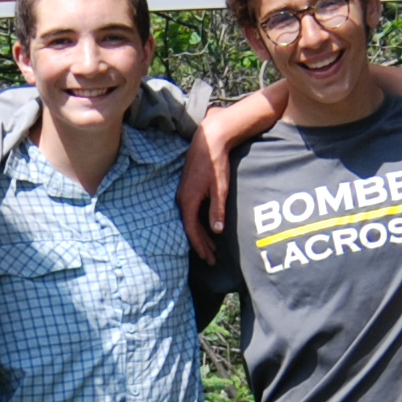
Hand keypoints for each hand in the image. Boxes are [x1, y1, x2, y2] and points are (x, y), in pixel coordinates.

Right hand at [178, 122, 228, 259]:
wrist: (208, 141)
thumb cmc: (215, 164)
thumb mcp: (219, 188)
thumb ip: (217, 210)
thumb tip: (216, 231)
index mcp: (188, 201)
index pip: (192, 230)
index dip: (200, 246)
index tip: (209, 258)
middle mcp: (182, 199)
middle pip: (190, 228)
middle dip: (201, 245)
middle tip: (212, 259)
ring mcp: (183, 194)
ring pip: (190, 221)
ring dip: (201, 235)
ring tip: (212, 248)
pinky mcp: (187, 190)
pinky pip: (191, 213)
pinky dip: (199, 224)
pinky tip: (207, 228)